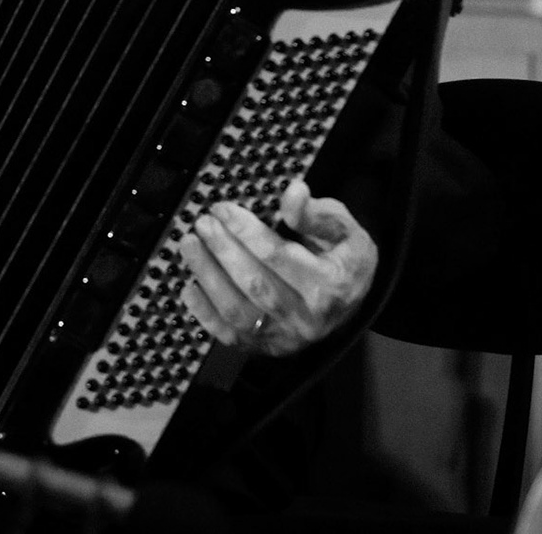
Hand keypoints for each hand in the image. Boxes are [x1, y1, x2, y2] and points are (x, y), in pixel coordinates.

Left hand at [174, 178, 376, 356]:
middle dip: (222, 250)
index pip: (278, 256)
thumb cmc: (345, 258)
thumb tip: (293, 192)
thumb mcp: (345, 230)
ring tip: (190, 245)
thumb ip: (317, 213)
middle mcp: (307, 318)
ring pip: (238, 311)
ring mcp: (286, 338)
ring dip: (208, 277)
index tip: (222, 209)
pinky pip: (231, 336)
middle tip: (202, 224)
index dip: (246, 230)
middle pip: (254, 283)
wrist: (352, 302)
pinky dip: (205, 314)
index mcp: (330, 285)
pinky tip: (189, 287)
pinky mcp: (268, 349)